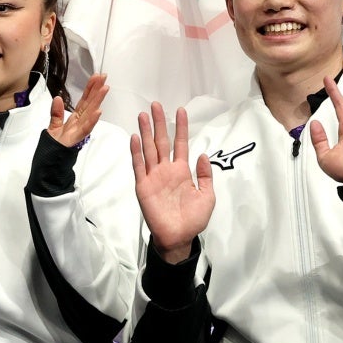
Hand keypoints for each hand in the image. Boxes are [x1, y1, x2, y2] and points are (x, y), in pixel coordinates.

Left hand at [49, 73, 108, 147]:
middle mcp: (79, 123)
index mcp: (75, 119)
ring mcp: (79, 131)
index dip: (90, 89)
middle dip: (96, 90)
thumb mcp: (53, 128)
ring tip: (104, 88)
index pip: (84, 101)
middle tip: (104, 76)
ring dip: (98, 101)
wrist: (50, 165)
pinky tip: (99, 112)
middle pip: (89, 104)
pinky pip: (85, 129)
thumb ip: (56, 113)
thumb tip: (57, 98)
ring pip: (90, 113)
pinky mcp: (75, 140)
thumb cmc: (54, 148)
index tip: (96, 77)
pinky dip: (92, 121)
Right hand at [131, 103, 212, 263]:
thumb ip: (205, 175)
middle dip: (159, 123)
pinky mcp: (143, 186)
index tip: (180, 110)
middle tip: (155, 105)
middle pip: (162, 141)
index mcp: (182, 171)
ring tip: (142, 115)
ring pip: (149, 150)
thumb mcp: (207, 196)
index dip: (180, 127)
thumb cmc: (193, 219)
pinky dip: (137, 152)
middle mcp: (166, 170)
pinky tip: (135, 138)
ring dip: (146, 132)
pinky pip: (139, 167)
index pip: (180, 144)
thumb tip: (203, 154)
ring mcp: (153, 177)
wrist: (179, 238)